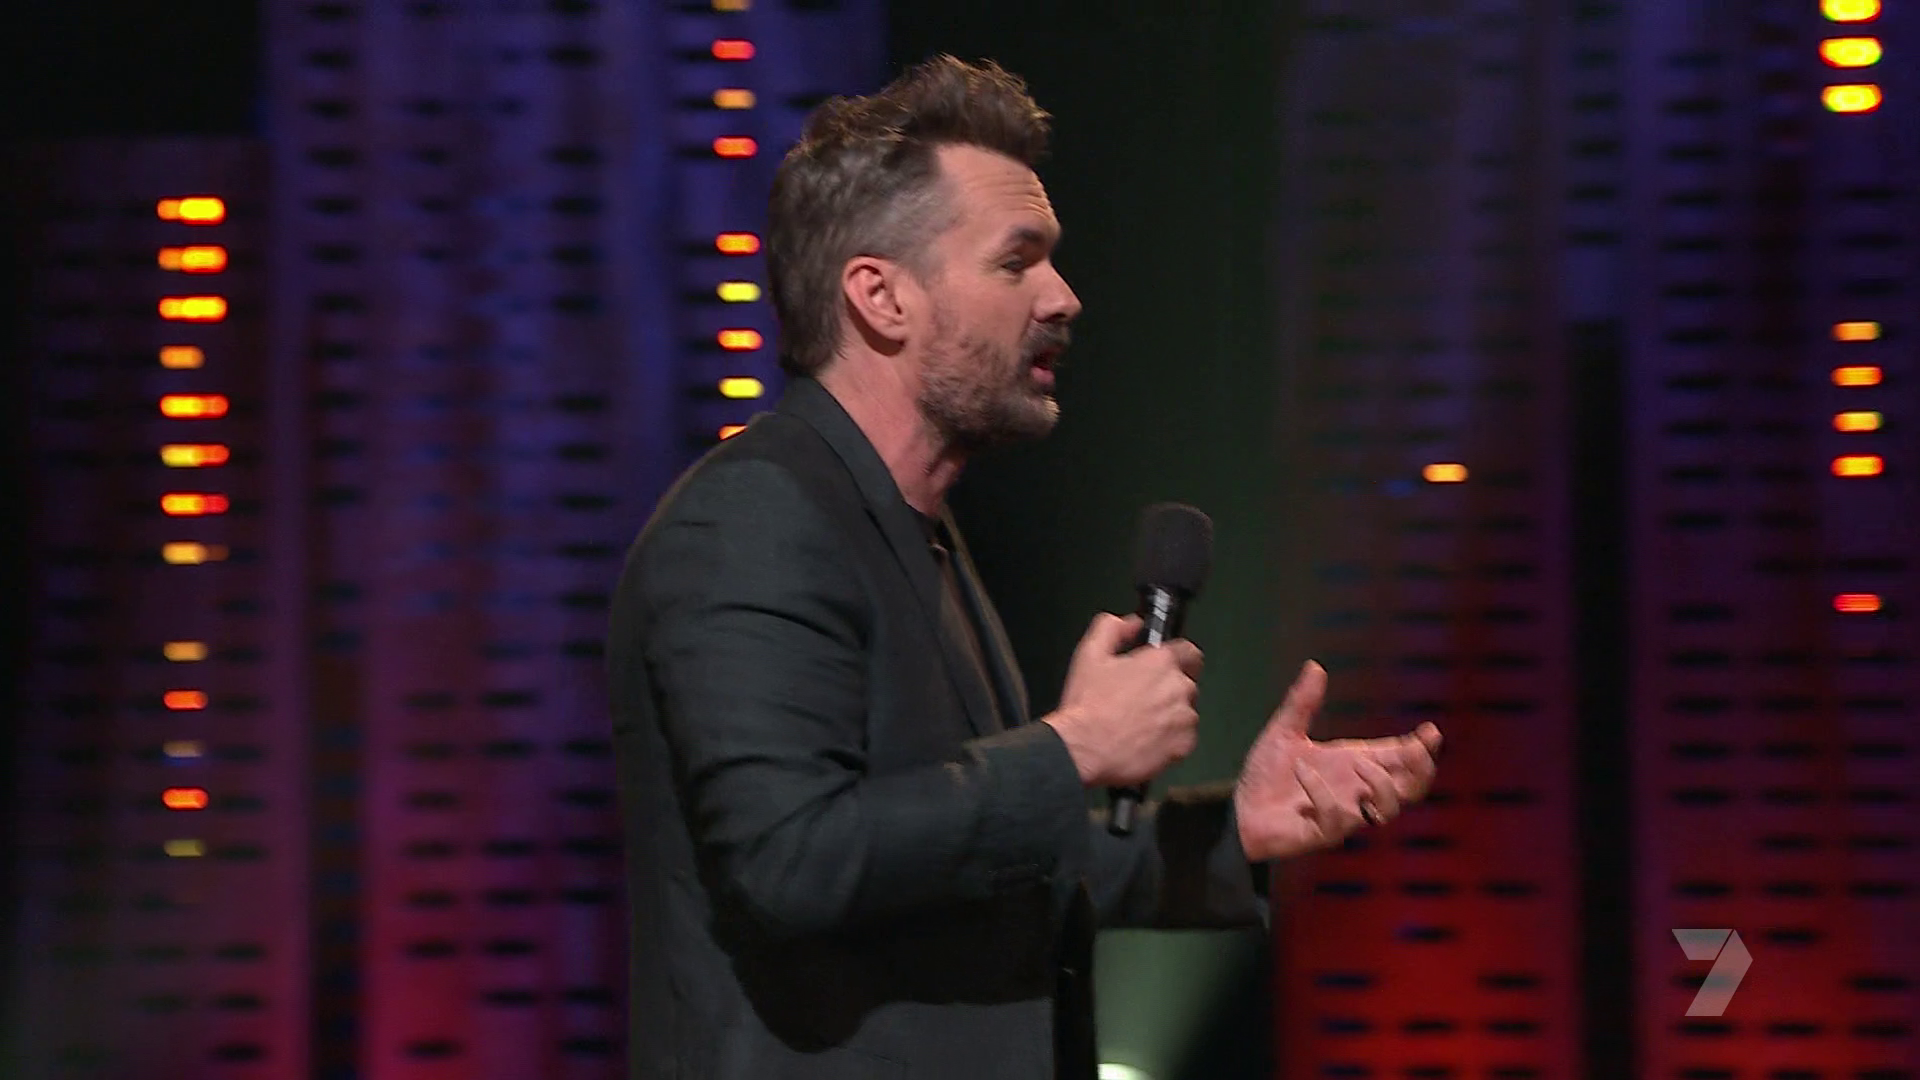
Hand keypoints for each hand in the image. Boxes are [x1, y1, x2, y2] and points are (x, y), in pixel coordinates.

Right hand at [1042, 613, 1203, 787]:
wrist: (1083, 749)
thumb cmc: (1087, 706)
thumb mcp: (1090, 654)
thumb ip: (1112, 628)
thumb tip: (1132, 623)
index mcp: (1160, 662)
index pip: (1190, 652)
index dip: (1180, 658)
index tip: (1169, 667)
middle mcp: (1178, 687)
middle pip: (1186, 684)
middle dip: (1168, 690)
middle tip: (1141, 701)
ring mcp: (1184, 718)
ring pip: (1186, 713)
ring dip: (1170, 716)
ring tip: (1140, 724)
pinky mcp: (1183, 745)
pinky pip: (1184, 739)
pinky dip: (1170, 740)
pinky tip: (1145, 740)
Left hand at [1233, 661, 1441, 860]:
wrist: (1237, 810)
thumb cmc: (1266, 776)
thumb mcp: (1284, 732)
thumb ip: (1302, 703)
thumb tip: (1315, 665)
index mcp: (1354, 764)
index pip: (1400, 758)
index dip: (1421, 748)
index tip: (1430, 731)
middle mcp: (1356, 791)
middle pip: (1411, 788)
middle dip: (1421, 769)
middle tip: (1416, 749)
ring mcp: (1343, 814)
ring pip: (1387, 810)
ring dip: (1381, 784)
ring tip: (1359, 763)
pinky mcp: (1323, 833)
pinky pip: (1338, 819)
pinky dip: (1323, 793)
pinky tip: (1302, 770)